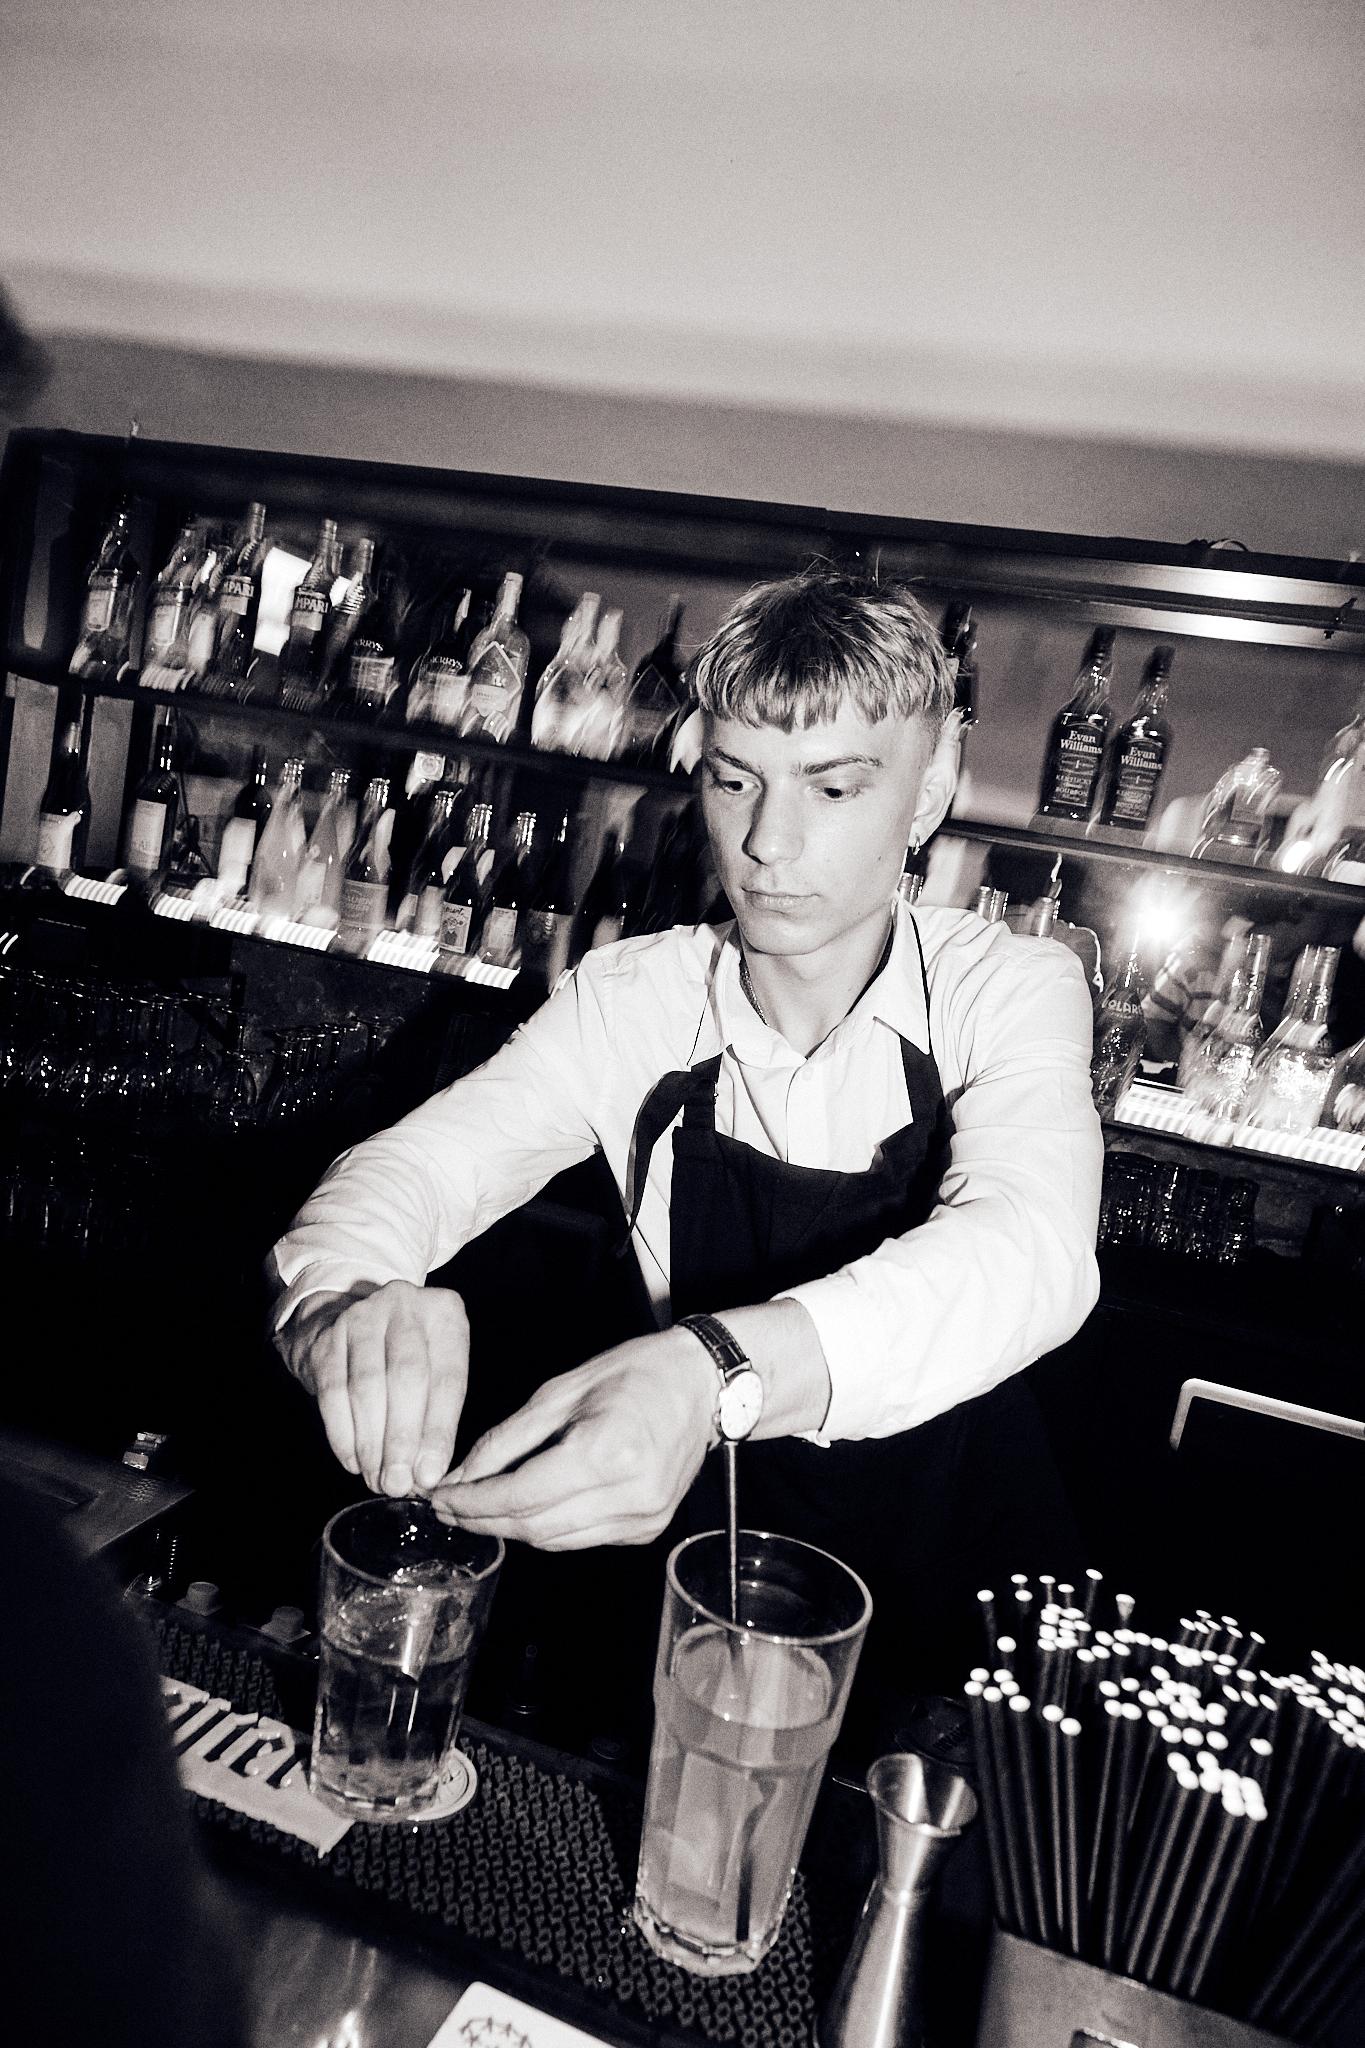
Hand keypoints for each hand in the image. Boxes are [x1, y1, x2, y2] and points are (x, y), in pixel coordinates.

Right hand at [276, 1281, 468, 1496]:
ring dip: (371, 1442)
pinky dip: (342, 1433)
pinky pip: (333, 1392)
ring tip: (377, 1479)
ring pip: (366, 1387)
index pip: (447, 1378)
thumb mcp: (437, 1370)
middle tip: (398, 1483)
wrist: (353, 1326)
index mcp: (444, 1313)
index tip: (430, 1474)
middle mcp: (404, 1305)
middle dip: (401, 1439)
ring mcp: (362, 1317)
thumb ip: (437, 1417)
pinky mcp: (328, 1338)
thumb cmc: (409, 1357)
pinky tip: (352, 1461)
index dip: (438, 1431)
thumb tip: (425, 1474)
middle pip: (405, 1379)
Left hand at [428, 1329, 715, 1548]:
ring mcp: (643, 1518)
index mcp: (605, 1452)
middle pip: (533, 1526)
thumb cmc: (636, 1373)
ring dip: (512, 1528)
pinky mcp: (647, 1529)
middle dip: (483, 1520)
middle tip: (448, 1507)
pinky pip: (581, 1538)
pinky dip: (548, 1527)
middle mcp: (628, 1494)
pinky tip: (529, 1509)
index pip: (519, 1495)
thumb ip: (508, 1439)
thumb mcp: (561, 1391)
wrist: (703, 1385)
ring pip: (554, 1540)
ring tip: (478, 1510)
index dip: (472, 1502)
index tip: (439, 1498)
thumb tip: (462, 1475)